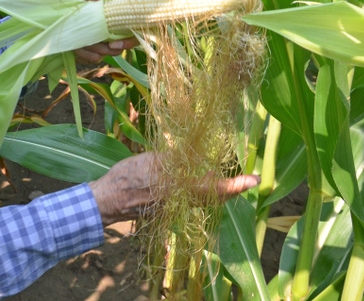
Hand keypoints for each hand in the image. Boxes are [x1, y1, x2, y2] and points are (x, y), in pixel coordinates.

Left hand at [60, 0, 136, 63]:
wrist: (52, 17)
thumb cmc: (69, 0)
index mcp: (117, 8)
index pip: (137, 22)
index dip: (132, 36)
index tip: (116, 40)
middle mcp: (116, 25)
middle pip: (128, 42)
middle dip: (114, 48)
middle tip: (104, 46)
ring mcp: (106, 39)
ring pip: (111, 52)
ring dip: (97, 50)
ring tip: (81, 43)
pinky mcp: (95, 51)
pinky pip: (96, 58)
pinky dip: (86, 55)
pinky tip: (76, 48)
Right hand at [88, 152, 259, 225]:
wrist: (108, 200)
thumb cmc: (127, 177)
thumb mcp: (152, 161)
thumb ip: (175, 160)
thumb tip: (195, 154)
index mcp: (179, 189)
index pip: (214, 188)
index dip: (235, 184)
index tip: (254, 180)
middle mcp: (181, 202)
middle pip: (214, 197)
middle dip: (230, 188)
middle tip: (245, 179)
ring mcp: (174, 207)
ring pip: (203, 199)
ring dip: (215, 189)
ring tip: (221, 176)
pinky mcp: (167, 209)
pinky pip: (190, 200)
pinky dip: (199, 190)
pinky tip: (196, 179)